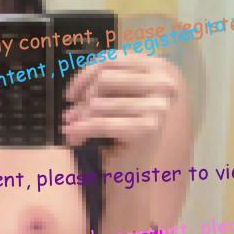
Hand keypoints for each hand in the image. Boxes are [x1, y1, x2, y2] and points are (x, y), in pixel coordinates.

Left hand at [61, 54, 180, 156]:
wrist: (147, 174)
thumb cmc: (132, 137)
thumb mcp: (124, 101)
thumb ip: (108, 84)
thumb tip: (75, 89)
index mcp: (160, 68)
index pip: (113, 60)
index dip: (85, 75)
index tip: (71, 93)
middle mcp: (164, 82)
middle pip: (104, 78)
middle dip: (81, 98)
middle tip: (69, 116)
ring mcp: (159, 105)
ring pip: (99, 102)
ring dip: (79, 117)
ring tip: (70, 129)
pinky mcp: (148, 128)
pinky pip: (102, 123)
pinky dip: (83, 130)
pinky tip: (72, 137)